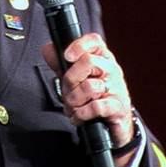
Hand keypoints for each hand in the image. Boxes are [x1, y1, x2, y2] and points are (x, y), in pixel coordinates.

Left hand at [42, 33, 135, 165]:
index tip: (66, 56)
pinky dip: (82, 114)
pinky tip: (80, 116)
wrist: (111, 125)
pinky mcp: (118, 108)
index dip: (79, 45)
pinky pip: (95, 107)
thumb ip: (60, 63)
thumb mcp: (74, 78)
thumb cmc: (92, 97)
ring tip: (75, 106)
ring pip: (89, 86)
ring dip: (74, 100)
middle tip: (68, 90)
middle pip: (88, 62)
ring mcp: (117, 88)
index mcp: (101, 58)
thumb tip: (48, 48)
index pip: (94, 41)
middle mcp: (111, 70)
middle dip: (70, 79)